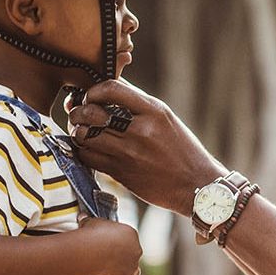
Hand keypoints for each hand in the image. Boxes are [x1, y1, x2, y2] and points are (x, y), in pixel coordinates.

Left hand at [67, 79, 227, 215]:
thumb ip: (138, 104)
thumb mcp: (166, 119)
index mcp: (154, 111)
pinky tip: (89, 149)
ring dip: (78, 132)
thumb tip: (108, 88)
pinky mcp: (121, 173)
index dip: (94, 91)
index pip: (111, 88)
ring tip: (83, 131)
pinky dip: (83, 151)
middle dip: (78, 111)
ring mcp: (129, 153)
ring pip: (85, 135)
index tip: (92, 96)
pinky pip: (88, 157)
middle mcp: (140, 130)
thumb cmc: (182, 150)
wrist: (197, 186)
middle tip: (79, 114)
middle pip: (92, 112)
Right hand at [74, 213, 141, 274]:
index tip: (110, 250)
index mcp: (131, 234)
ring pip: (134, 273)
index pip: (129, 241)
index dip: (120, 246)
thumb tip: (81, 216)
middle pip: (133, 257)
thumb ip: (89, 221)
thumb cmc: (92, 233)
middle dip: (124, 261)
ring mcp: (133, 266)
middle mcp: (137, 250)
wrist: (94, 249)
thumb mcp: (91, 222)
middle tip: (111, 265)